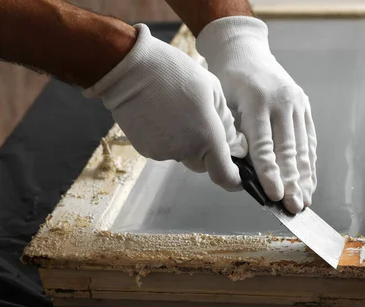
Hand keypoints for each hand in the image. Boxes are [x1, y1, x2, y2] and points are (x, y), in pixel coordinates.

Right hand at [84, 24, 247, 190]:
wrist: (128, 69)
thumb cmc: (174, 73)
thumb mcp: (212, 90)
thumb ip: (226, 122)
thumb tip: (235, 145)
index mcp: (207, 137)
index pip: (225, 176)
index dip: (233, 179)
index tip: (237, 174)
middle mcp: (186, 151)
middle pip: (204, 165)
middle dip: (208, 152)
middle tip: (202, 123)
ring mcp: (163, 153)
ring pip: (183, 156)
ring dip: (186, 143)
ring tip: (178, 112)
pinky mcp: (145, 150)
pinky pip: (164, 150)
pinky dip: (167, 139)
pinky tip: (161, 116)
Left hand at [196, 16, 316, 213]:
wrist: (245, 51)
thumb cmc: (227, 81)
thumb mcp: (222, 103)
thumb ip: (233, 135)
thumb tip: (242, 172)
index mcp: (258, 102)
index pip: (264, 146)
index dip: (270, 173)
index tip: (274, 195)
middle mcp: (282, 102)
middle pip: (288, 150)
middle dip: (292, 183)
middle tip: (293, 207)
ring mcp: (297, 104)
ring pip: (302, 148)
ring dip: (304, 178)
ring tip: (304, 202)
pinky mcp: (305, 107)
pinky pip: (309, 140)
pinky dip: (309, 164)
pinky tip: (309, 183)